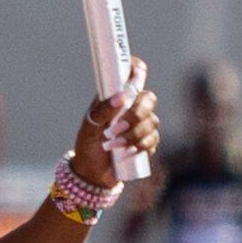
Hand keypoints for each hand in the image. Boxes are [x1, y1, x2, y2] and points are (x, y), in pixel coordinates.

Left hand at [71, 57, 158, 187]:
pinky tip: (125, 154)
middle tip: (117, 128)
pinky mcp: (147, 142)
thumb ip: (102, 110)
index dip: (137, 69)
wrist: (93, 174)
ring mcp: (141, 124)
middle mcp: (131, 107)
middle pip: (149, 98)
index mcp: (116, 96)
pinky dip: (140, 146)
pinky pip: (153, 139)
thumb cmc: (88, 146)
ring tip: (114, 145)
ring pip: (152, 121)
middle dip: (136, 114)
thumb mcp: (89, 128)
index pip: (133, 73)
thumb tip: (122, 97)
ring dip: (134, 134)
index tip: (135, 76)